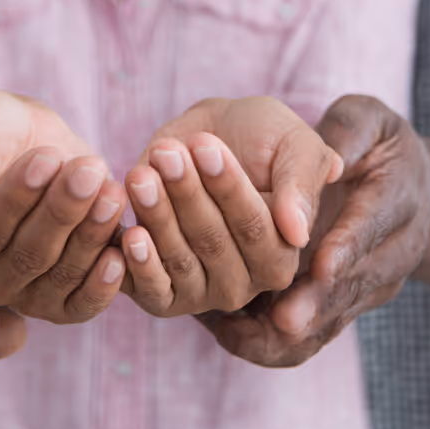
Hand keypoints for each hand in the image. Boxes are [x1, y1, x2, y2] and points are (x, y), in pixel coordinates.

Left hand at [121, 96, 342, 316]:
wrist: (207, 135)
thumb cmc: (261, 136)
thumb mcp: (294, 145)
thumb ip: (299, 186)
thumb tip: (298, 233)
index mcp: (282, 254)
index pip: (255, 228)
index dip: (228, 188)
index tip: (206, 146)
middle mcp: (246, 282)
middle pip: (213, 243)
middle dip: (187, 194)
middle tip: (167, 154)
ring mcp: (203, 290)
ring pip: (179, 259)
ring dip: (158, 215)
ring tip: (141, 175)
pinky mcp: (162, 293)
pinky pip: (152, 290)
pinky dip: (139, 265)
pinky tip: (130, 233)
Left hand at [198, 95, 429, 366]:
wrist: (408, 191)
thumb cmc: (376, 145)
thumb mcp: (367, 121)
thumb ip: (347, 134)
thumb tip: (332, 162)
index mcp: (398, 203)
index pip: (373, 228)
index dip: (347, 248)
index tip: (321, 263)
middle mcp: (389, 255)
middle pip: (353, 288)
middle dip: (317, 304)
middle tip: (282, 318)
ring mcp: (367, 287)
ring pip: (331, 322)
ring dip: (288, 333)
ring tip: (238, 332)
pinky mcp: (342, 307)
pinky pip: (312, 336)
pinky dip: (273, 339)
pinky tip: (227, 331)